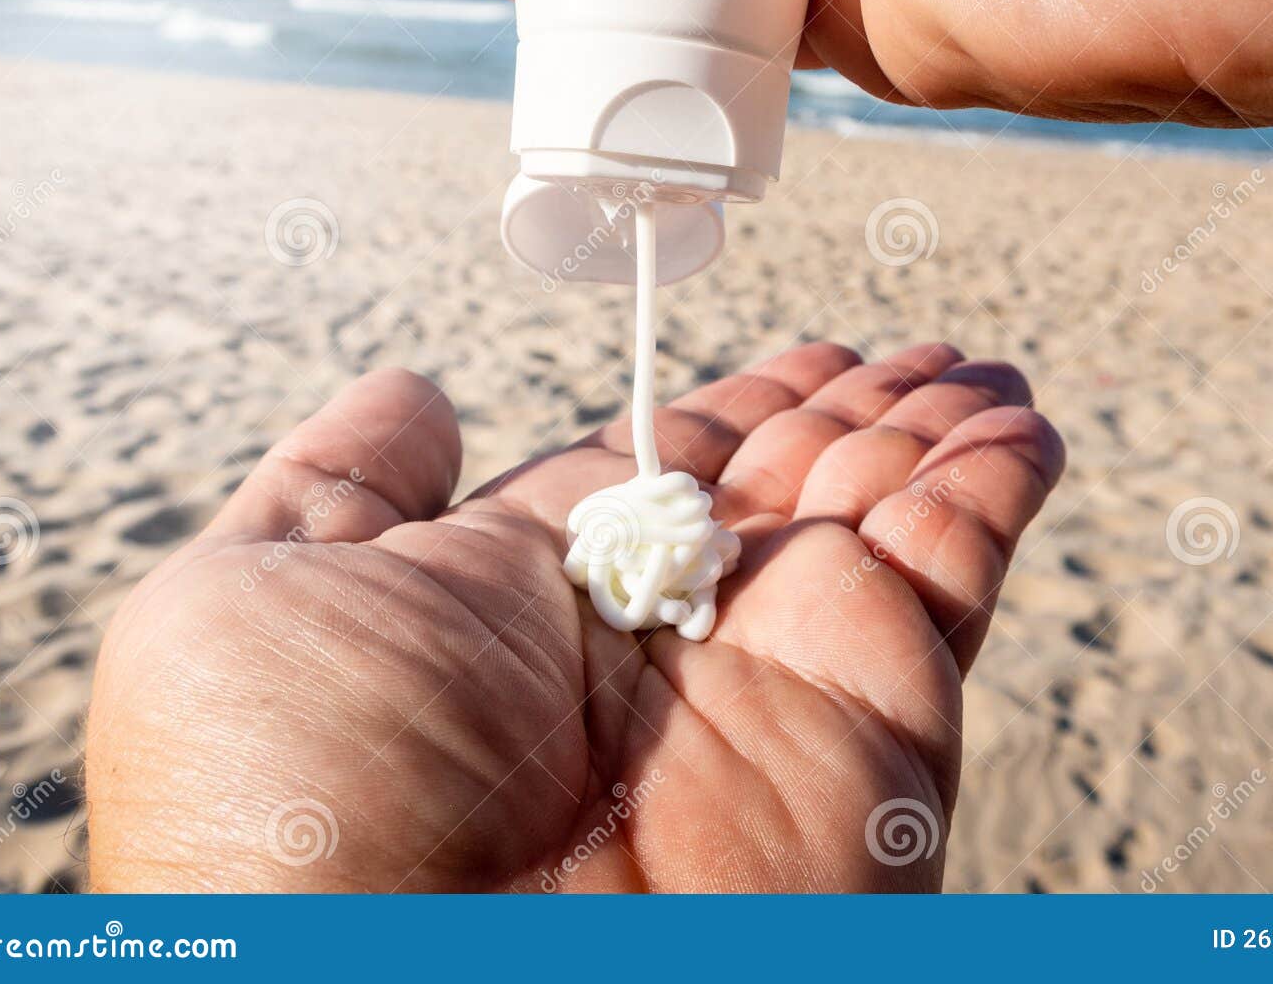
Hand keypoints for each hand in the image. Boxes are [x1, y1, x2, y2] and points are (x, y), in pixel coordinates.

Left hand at [86, 343, 1064, 891]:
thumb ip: (346, 486)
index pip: (664, 466)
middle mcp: (660, 644)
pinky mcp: (870, 724)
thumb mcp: (253, 598)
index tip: (804, 352)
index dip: (740, 404)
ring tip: (988, 369)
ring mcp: (773, 685)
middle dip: (858, 410)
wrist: (409, 983)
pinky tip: (1019, 428)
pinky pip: (950, 576)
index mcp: (531, 601)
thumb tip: (418, 397)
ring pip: (882, 517)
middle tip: (922, 351)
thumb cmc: (285, 804)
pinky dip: (994, 492)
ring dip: (940, 432)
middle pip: (787, 487)